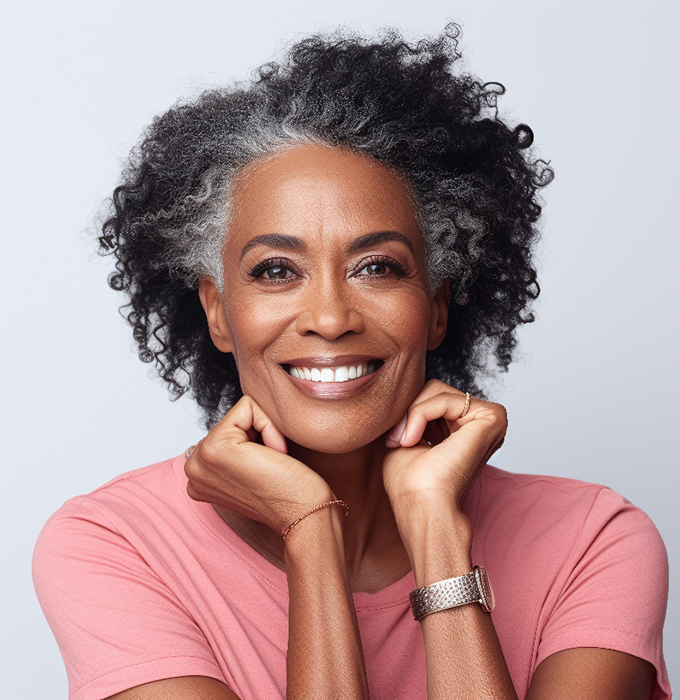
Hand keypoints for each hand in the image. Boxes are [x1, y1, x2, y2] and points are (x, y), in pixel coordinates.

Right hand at [184, 395, 333, 535]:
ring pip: (241, 412)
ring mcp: (200, 459)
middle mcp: (193, 469)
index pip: (227, 431)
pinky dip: (269, 427)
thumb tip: (241, 419)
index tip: (262, 471)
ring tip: (270, 463)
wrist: (304, 513)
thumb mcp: (249, 468)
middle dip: (257, 435)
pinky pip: (248, 407)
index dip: (254, 443)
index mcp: (198, 476)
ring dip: (264, 432)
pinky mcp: (216, 447)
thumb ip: (234, 449)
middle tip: (268, 467)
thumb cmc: (287, 493)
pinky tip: (274, 455)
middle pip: (232, 420)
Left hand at [382, 379, 507, 514]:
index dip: (408, 411)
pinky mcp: (491, 417)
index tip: (395, 439)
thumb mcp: (406, 435)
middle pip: (435, 388)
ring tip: (405, 442)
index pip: (432, 395)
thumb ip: (411, 412)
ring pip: (437, 390)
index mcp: (467, 427)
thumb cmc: (411, 482)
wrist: (422, 506)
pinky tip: (413, 440)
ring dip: (412, 413)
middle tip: (397, 439)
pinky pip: (444, 399)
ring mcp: (490, 418)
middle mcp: (483, 421)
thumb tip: (403, 391)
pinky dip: (420, 414)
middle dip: (410, 410)